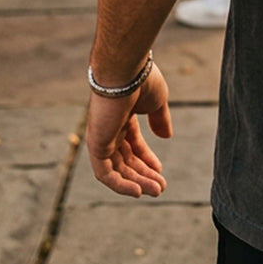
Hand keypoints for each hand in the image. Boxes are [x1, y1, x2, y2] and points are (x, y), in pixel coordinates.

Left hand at [85, 61, 173, 197]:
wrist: (125, 71)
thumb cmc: (142, 80)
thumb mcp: (157, 102)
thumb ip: (160, 120)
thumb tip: (166, 137)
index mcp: (123, 115)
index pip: (133, 144)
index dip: (147, 159)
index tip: (160, 171)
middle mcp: (110, 127)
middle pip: (126, 159)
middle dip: (144, 174)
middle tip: (160, 188)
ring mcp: (102, 136)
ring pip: (117, 169)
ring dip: (137, 182)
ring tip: (156, 191)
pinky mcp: (96, 144)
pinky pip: (105, 173)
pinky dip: (120, 185)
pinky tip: (137, 191)